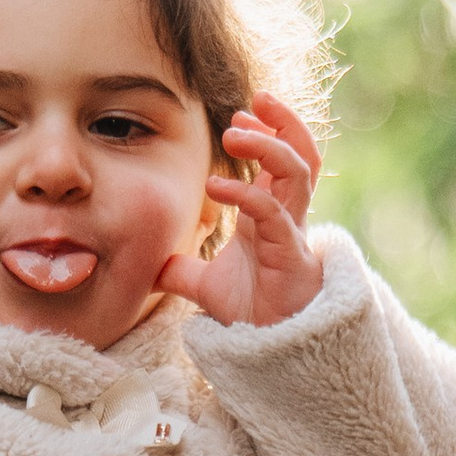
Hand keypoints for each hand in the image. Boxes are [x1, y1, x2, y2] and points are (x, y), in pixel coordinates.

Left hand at [159, 96, 323, 326]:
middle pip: (303, 155)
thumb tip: (152, 265)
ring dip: (269, 146)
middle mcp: (288, 218)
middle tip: (255, 100)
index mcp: (271, 216)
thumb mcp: (206, 286)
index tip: (239, 114)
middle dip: (284, 123)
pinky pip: (275, 214)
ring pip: (299, 174)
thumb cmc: (251, 315)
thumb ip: (182, 270)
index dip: (268, 132)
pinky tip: (216, 185)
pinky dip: (246, 194)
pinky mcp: (292, 257)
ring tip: (234, 131)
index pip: (282, 161)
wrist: (270, 355)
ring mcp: (293, 235)